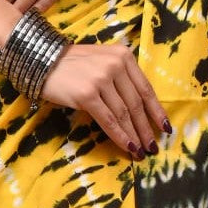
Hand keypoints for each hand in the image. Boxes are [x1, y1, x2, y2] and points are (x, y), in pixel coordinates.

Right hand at [40, 41, 172, 157]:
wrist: (42, 60)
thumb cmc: (73, 64)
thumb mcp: (102, 61)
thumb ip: (121, 78)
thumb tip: (139, 111)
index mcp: (123, 56)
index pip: (145, 88)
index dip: (156, 111)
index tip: (165, 128)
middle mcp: (115, 65)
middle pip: (136, 104)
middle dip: (146, 129)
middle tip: (152, 146)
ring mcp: (101, 79)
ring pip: (124, 114)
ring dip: (134, 136)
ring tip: (141, 151)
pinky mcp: (87, 94)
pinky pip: (108, 120)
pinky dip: (120, 136)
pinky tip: (127, 147)